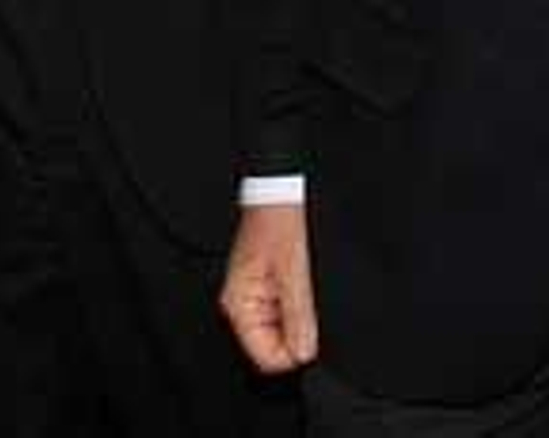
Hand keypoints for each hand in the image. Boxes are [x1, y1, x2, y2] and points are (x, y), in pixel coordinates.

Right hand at [220, 203, 317, 373]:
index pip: (266, 357)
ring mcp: (255, 297)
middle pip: (273, 345)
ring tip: (301, 284)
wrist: (278, 192)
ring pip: (282, 330)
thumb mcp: (295, 272)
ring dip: (297, 316)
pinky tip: (300, 281)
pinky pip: (285, 312)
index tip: (309, 332)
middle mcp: (242, 305)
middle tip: (303, 298)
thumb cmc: (279, 222)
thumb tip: (304, 354)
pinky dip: (298, 304)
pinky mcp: (267, 288)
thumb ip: (299, 316)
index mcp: (239, 305)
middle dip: (295, 331)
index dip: (293, 351)